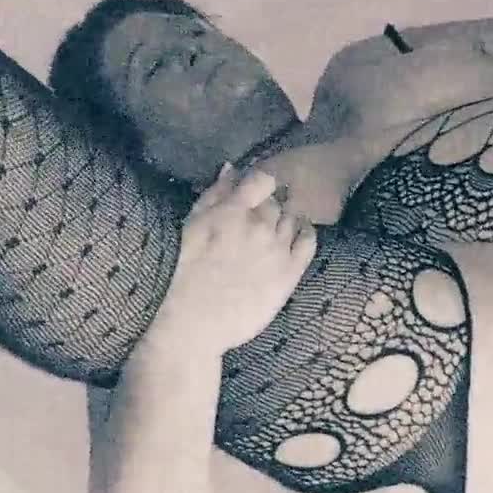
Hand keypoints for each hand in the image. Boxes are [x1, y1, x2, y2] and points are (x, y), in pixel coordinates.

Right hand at [140, 164, 317, 361]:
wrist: (194, 323)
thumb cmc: (183, 273)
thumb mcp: (191, 227)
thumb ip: (214, 195)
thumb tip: (232, 168)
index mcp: (233, 212)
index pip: (262, 180)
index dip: (259, 183)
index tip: (253, 192)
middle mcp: (261, 226)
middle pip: (276, 202)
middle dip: (267, 206)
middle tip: (256, 219)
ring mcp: (278, 249)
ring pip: (292, 219)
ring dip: (285, 219)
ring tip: (272, 231)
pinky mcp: (291, 272)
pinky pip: (309, 241)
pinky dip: (306, 231)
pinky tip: (299, 232)